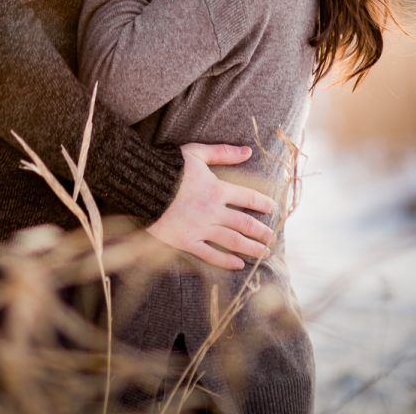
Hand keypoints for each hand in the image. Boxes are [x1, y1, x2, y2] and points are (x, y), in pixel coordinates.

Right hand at [146, 142, 276, 270]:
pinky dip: (226, 261)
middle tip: (272, 238)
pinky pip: (210, 254)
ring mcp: (201, 228)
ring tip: (264, 254)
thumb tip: (247, 151)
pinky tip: (238, 264)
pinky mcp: (187, 241)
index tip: (272, 209)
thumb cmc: (169, 166)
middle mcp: (213, 211)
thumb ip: (223, 152)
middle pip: (244, 223)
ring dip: (251, 248)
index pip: (247, 198)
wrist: (142, 186)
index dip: (262, 203)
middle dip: (261, 232)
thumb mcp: (196, 153)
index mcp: (217, 189)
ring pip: (232, 241)